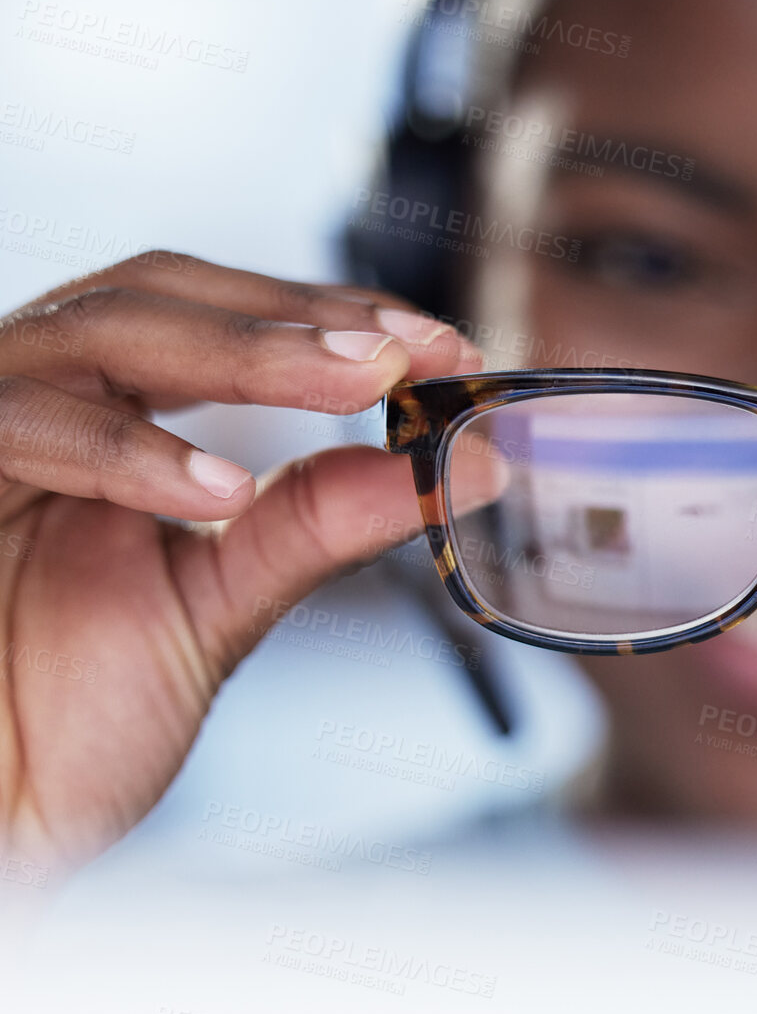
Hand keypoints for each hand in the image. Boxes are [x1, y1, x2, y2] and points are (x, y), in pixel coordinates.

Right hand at [0, 252, 476, 882]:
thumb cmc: (64, 719)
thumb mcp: (223, 606)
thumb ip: (322, 525)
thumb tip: (456, 466)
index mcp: (106, 420)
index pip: (220, 319)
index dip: (330, 318)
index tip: (443, 348)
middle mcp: (41, 404)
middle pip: (162, 294)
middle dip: (296, 317)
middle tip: (407, 350)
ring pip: (100, 332)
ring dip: (241, 352)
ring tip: (356, 382)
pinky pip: (20, 428)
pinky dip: (128, 453)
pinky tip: (221, 488)